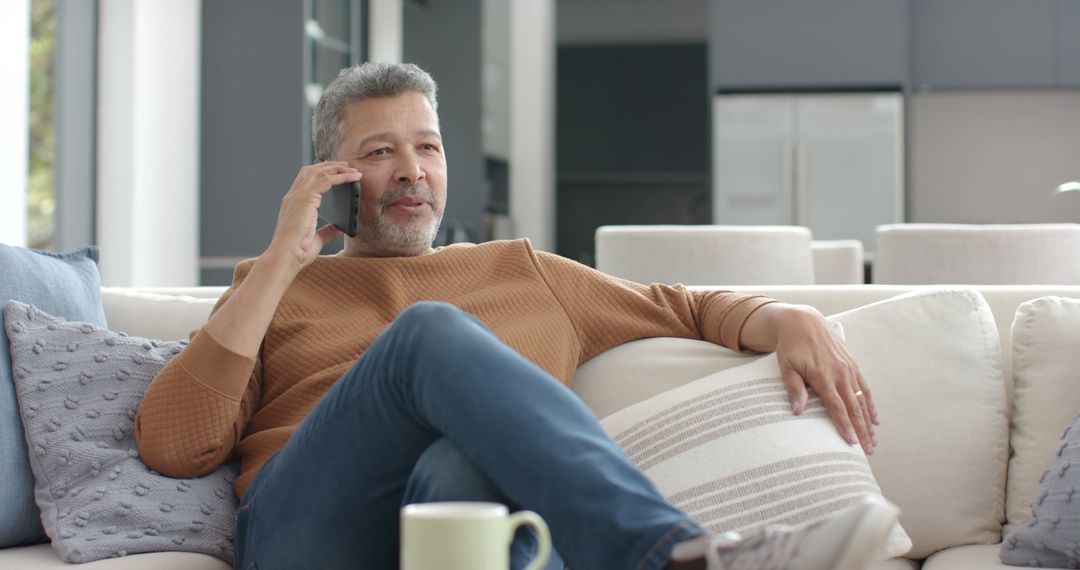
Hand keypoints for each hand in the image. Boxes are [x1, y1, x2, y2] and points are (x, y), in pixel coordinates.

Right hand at [266, 162, 360, 270]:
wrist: (286, 256)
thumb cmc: (297, 251)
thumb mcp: (317, 238)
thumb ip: (328, 231)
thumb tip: (340, 227)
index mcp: (293, 203)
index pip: (305, 179)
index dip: (320, 172)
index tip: (335, 171)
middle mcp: (293, 196)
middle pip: (311, 170)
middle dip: (329, 165)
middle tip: (347, 166)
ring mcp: (298, 195)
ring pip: (319, 171)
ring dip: (337, 168)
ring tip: (353, 169)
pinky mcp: (306, 198)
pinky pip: (327, 181)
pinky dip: (341, 177)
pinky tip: (352, 178)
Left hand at [771, 305, 878, 454]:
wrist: (803, 321)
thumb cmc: (791, 345)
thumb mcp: (786, 366)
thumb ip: (795, 388)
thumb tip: (798, 411)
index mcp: (823, 375)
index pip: (836, 406)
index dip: (845, 425)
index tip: (851, 442)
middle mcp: (840, 373)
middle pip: (854, 407)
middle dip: (862, 430)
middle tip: (868, 450)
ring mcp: (849, 368)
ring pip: (862, 400)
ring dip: (869, 421)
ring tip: (873, 441)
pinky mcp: (852, 364)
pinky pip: (865, 387)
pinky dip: (871, 404)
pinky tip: (875, 419)